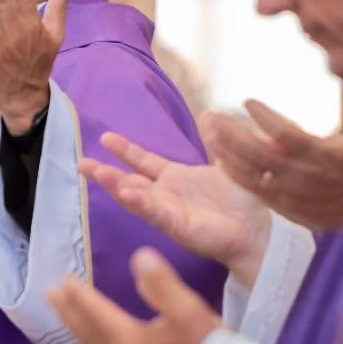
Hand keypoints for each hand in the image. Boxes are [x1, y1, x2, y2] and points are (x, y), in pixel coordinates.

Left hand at [48, 248, 222, 343]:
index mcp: (129, 343)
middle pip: (87, 333)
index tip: (63, 279)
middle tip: (50, 295)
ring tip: (67, 316)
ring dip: (79, 330)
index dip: (79, 295)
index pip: (96, 313)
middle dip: (69, 313)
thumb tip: (139, 258)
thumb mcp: (190, 311)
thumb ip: (161, 284)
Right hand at [79, 131, 270, 286]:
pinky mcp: (177, 225)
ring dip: (114, 184)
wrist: (262, 228)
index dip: (125, 150)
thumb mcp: (228, 162)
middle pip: (129, 180)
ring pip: (135, 196)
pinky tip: (124, 191)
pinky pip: (153, 211)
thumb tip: (208, 115)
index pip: (144, 161)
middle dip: (104, 172)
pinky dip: (138, 202)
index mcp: (177, 178)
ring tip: (94, 172)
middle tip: (80, 164)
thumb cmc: (246, 200)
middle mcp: (168, 194)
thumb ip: (216, 141)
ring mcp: (169, 211)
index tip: (105, 137)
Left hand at [204, 80, 342, 232]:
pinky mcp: (283, 205)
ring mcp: (289, 192)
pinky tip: (219, 159)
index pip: (287, 134)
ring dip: (227, 152)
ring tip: (208, 132)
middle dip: (233, 134)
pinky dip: (235, 174)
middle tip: (211, 115)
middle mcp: (301, 174)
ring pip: (251, 172)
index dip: (267, 118)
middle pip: (259, 153)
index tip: (248, 102)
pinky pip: (253, 189)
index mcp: (321, 155)